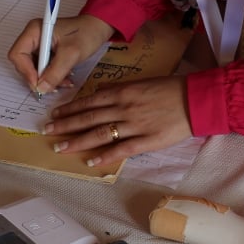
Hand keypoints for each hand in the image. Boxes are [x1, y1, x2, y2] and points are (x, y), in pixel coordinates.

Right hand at [8, 14, 114, 94]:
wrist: (99, 28)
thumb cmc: (86, 33)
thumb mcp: (71, 54)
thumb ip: (55, 72)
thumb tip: (41, 88)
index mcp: (34, 31)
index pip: (18, 54)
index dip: (25, 71)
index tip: (38, 84)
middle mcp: (33, 38)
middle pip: (23, 63)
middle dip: (38, 77)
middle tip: (53, 87)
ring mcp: (39, 46)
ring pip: (34, 69)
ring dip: (47, 79)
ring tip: (64, 83)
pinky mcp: (47, 53)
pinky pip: (43, 69)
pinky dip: (52, 77)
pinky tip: (65, 80)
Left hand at [43, 76, 192, 166]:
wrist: (195, 100)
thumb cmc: (170, 89)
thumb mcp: (141, 82)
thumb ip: (118, 88)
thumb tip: (98, 91)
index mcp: (122, 92)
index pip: (89, 102)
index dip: (70, 109)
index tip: (55, 114)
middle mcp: (123, 108)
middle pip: (88, 118)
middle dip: (65, 125)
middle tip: (48, 131)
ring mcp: (134, 125)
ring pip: (99, 133)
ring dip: (77, 141)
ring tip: (60, 147)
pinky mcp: (146, 141)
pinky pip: (121, 150)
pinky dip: (104, 155)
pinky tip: (90, 161)